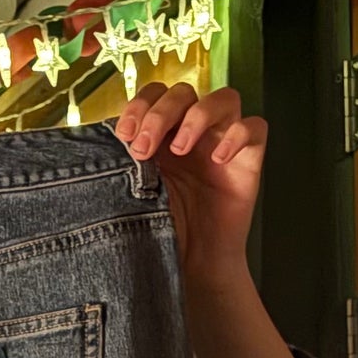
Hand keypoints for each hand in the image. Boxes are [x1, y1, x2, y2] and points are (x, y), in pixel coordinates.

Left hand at [114, 82, 263, 280]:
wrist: (192, 266)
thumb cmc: (162, 230)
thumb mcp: (134, 193)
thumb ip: (124, 164)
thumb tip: (102, 141)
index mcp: (164, 134)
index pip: (155, 94)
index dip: (140, 104)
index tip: (123, 134)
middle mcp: (194, 131)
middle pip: (184, 92)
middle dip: (160, 114)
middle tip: (144, 149)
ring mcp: (223, 141)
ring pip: (224, 99)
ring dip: (197, 116)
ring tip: (180, 150)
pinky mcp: (249, 159)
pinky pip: (255, 127)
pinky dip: (238, 135)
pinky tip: (218, 159)